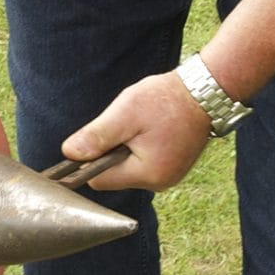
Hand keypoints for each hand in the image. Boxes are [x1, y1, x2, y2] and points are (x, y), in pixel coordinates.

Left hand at [60, 70, 214, 192]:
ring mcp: (169, 176)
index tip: (94, 139)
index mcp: (147, 174)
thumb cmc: (166, 100)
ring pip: (129, 169)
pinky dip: (141, 148)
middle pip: (114, 176)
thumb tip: (69, 154)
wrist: (205, 92)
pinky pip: (145, 163)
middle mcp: (159, 183)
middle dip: (111, 153)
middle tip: (125, 126)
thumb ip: (97, 136)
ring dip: (126, 149)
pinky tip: (150, 130)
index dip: (89, 161)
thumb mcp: (125, 114)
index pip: (98, 180)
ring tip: (141, 126)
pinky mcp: (174, 167)